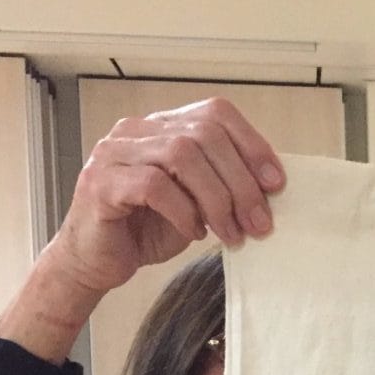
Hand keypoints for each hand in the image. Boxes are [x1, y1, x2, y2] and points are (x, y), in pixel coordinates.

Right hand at [51, 97, 284, 298]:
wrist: (97, 262)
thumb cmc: (147, 230)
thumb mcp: (197, 203)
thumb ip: (223, 184)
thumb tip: (270, 188)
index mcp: (163, 126)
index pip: (215, 113)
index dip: (252, 144)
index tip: (276, 183)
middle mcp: (136, 130)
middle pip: (203, 135)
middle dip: (241, 181)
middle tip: (259, 222)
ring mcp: (114, 152)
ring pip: (181, 155)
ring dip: (217, 199)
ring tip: (230, 233)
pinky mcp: (100, 182)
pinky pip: (154, 185)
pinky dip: (183, 211)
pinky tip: (192, 232)